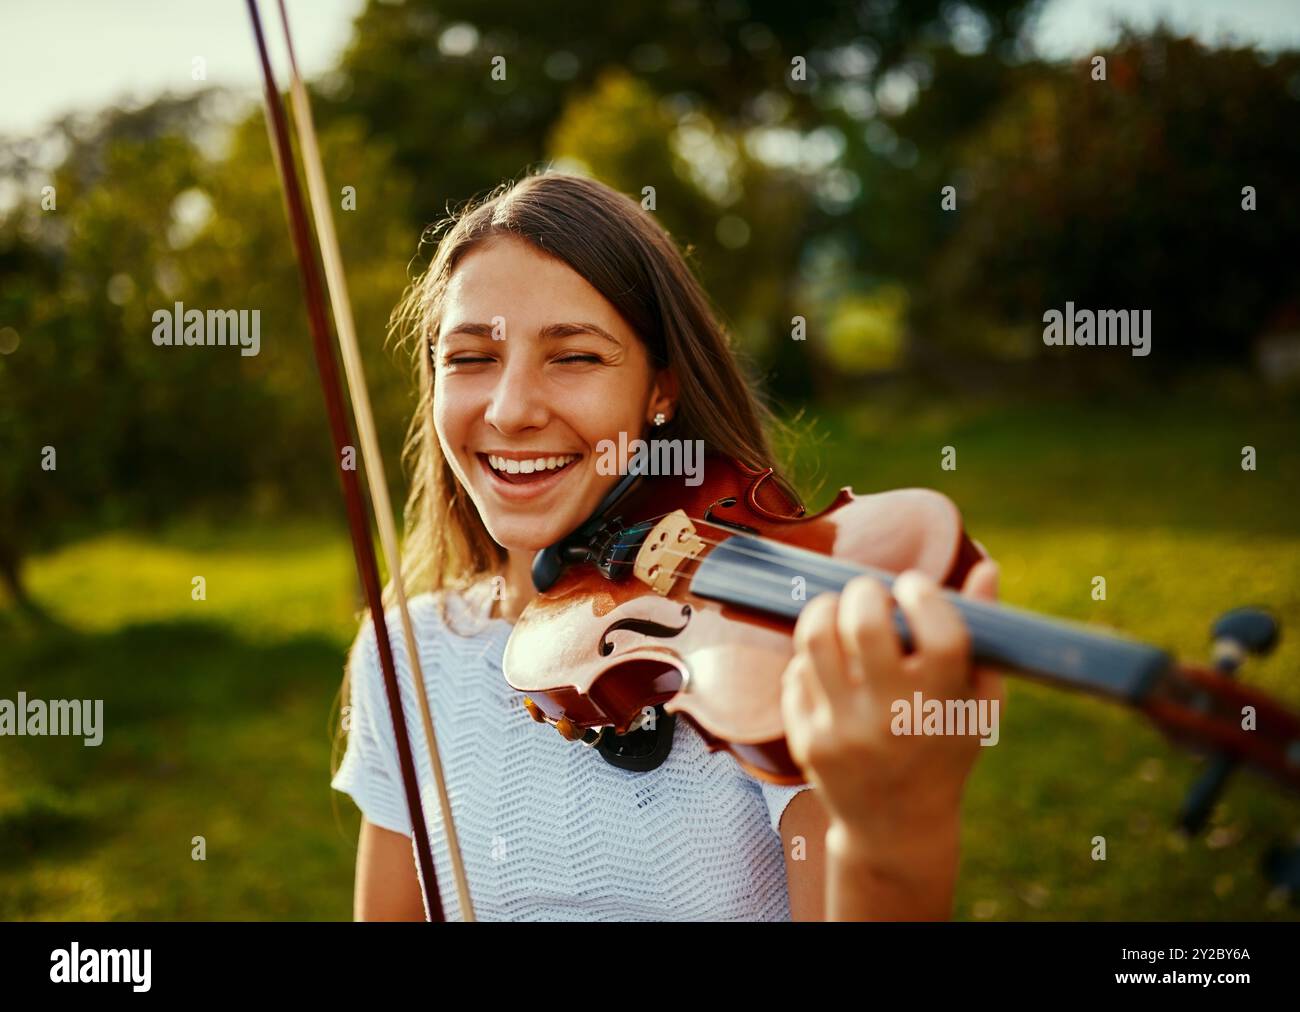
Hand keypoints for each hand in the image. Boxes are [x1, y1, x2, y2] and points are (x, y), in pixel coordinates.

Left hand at [779, 561, 1002, 839]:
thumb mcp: (977, 704)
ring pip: (816, 639)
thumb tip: (985, 565)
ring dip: (826, 609)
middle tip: (870, 593)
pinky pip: (795, 672)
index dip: (922, 592)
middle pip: (865, 624)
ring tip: (840, 611)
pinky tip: (830, 664)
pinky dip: (811, 658)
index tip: (914, 586)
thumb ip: (984, 636)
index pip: (938, 630)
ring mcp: (843, 732)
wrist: (895, 826)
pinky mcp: (806, 741)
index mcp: (942, 706)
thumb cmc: (943, 751)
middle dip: (865, 592)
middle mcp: (891, 719)